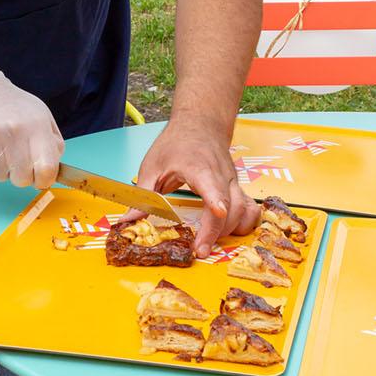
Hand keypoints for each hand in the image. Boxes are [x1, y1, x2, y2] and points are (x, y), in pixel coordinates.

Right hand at [0, 68, 64, 188]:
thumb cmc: (14, 108)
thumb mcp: (43, 118)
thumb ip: (53, 145)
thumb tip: (54, 171)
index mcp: (37, 126)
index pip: (47, 169)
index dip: (44, 180)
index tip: (40, 179)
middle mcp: (14, 132)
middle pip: (22, 179)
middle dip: (20, 175)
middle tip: (15, 159)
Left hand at [136, 117, 258, 254]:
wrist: (201, 124)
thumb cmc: (177, 143)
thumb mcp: (152, 166)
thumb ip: (143, 196)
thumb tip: (127, 222)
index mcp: (200, 168)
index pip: (214, 188)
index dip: (216, 205)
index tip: (215, 220)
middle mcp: (222, 176)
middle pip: (230, 207)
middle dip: (217, 233)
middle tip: (199, 252)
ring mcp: (233, 182)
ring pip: (243, 210)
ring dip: (230, 230)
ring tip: (210, 244)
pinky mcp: (237, 187)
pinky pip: (249, 208)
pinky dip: (243, 223)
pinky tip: (228, 233)